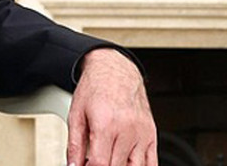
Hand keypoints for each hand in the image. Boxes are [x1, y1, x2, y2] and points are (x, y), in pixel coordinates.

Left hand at [67, 48, 156, 165]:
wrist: (115, 70)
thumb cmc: (95, 88)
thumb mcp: (76, 115)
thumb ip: (74, 146)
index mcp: (106, 124)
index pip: (99, 164)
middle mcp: (127, 129)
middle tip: (94, 161)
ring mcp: (142, 132)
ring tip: (110, 160)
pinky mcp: (151, 133)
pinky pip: (152, 161)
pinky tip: (128, 164)